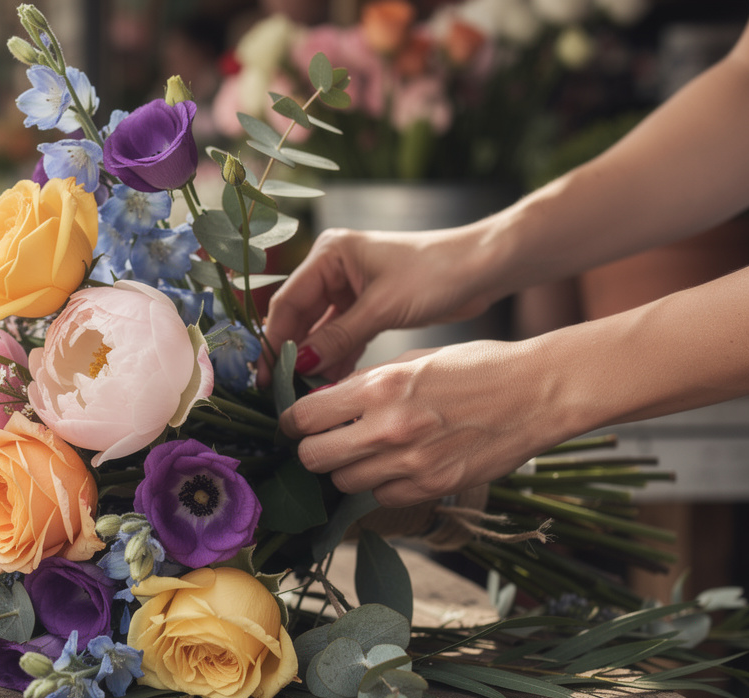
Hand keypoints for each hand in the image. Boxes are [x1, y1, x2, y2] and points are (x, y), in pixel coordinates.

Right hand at [260, 226, 498, 384]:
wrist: (483, 269)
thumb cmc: (436, 274)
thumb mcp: (383, 307)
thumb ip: (340, 337)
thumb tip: (301, 364)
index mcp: (330, 254)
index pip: (288, 301)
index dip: (274, 339)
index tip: (265, 374)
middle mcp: (333, 268)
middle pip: (299, 316)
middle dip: (291, 352)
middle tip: (279, 390)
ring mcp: (349, 288)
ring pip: (319, 330)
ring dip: (313, 358)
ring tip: (303, 392)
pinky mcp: (367, 307)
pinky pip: (341, 336)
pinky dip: (336, 358)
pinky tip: (330, 384)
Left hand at [277, 340, 573, 507]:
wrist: (537, 393)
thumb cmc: (479, 367)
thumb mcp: (413, 360)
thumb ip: (365, 383)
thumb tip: (324, 402)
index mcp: (380, 387)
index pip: (304, 417)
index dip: (293, 423)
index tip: (296, 423)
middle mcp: (389, 428)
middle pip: (314, 458)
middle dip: (312, 449)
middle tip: (324, 441)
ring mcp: (411, 464)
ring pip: (344, 483)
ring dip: (346, 469)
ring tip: (365, 451)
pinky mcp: (433, 487)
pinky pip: (382, 497)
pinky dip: (381, 485)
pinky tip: (398, 465)